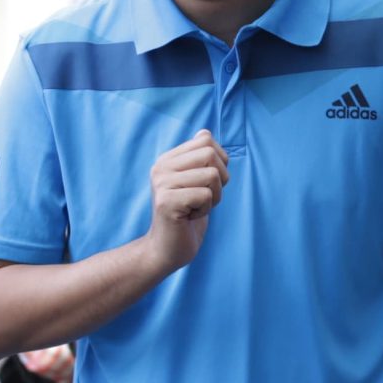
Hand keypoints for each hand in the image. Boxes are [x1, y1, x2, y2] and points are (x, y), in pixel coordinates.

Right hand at [142, 131, 227, 273]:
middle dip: (220, 179)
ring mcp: (162, 184)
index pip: (205, 139)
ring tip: (197, 208)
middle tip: (205, 197)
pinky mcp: (166, 202)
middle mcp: (161, 167)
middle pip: (210, 154)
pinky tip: (190, 217)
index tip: (207, 182)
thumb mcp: (195, 182)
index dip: (219, 161)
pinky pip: (205, 195)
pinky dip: (206, 209)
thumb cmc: (186, 217)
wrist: (167, 249)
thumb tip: (204, 132)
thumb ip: (198, 159)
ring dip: (214, 196)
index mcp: (167, 160)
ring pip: (212, 175)